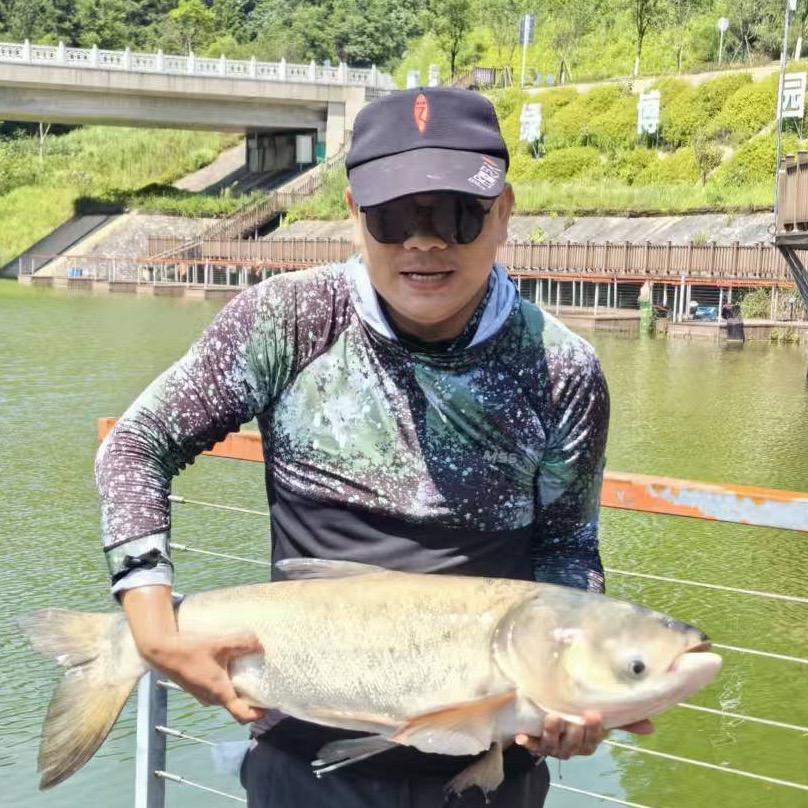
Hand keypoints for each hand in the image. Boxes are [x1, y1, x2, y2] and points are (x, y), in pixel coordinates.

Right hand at [121, 585, 265, 724]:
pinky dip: (226, 685)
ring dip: (237, 692)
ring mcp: (202, 695)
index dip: (257, 714)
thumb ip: (242, 643)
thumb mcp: (220, 644)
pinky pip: (216, 692)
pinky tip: (229, 668)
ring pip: (225, 699)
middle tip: (263, 686)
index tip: (269, 707)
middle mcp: (211, 699)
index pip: (241, 714)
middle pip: (235, 707)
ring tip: (248, 675)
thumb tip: (260, 644)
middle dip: (250, 700)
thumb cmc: (191, 650)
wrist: (162, 651)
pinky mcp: (196, 688)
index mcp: (219, 693)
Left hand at [514, 711, 653, 759]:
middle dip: (574, 732)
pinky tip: (522, 737)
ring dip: (552, 733)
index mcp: (588, 740)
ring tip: (551, 718)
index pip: (594, 738)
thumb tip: (651, 726)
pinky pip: (533, 746)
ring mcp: (554, 746)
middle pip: (575, 744)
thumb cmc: (577, 716)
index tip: (594, 714)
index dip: (594, 729)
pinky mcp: (536, 743)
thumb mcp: (597, 716)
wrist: (544, 718)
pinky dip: (528, 743)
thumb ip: (622, 720)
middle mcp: (572, 747)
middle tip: (572, 718)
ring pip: (554, 745)